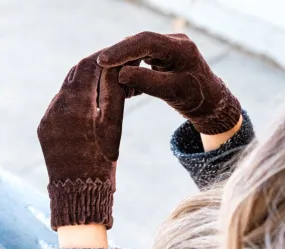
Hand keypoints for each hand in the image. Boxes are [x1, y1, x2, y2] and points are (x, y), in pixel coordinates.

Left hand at [37, 52, 124, 229]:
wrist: (79, 191)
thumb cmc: (103, 160)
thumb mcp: (113, 125)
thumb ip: (113, 93)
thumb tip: (114, 68)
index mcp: (76, 105)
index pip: (87, 67)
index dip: (101, 58)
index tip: (113, 56)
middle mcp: (56, 107)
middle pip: (74, 75)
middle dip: (92, 70)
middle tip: (109, 70)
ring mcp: (47, 118)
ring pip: (66, 89)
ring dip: (83, 85)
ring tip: (101, 88)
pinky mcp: (44, 128)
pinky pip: (59, 105)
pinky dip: (74, 99)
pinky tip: (87, 105)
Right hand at [98, 32, 240, 134]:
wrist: (208, 102)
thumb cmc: (196, 98)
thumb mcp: (172, 92)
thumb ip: (147, 82)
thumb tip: (120, 74)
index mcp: (180, 48)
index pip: (146, 41)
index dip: (122, 50)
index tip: (103, 60)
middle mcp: (173, 43)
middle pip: (139, 44)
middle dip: (119, 58)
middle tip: (101, 71)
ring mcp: (167, 50)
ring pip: (138, 52)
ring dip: (124, 67)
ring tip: (116, 85)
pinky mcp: (162, 58)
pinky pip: (141, 60)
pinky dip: (131, 73)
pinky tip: (127, 87)